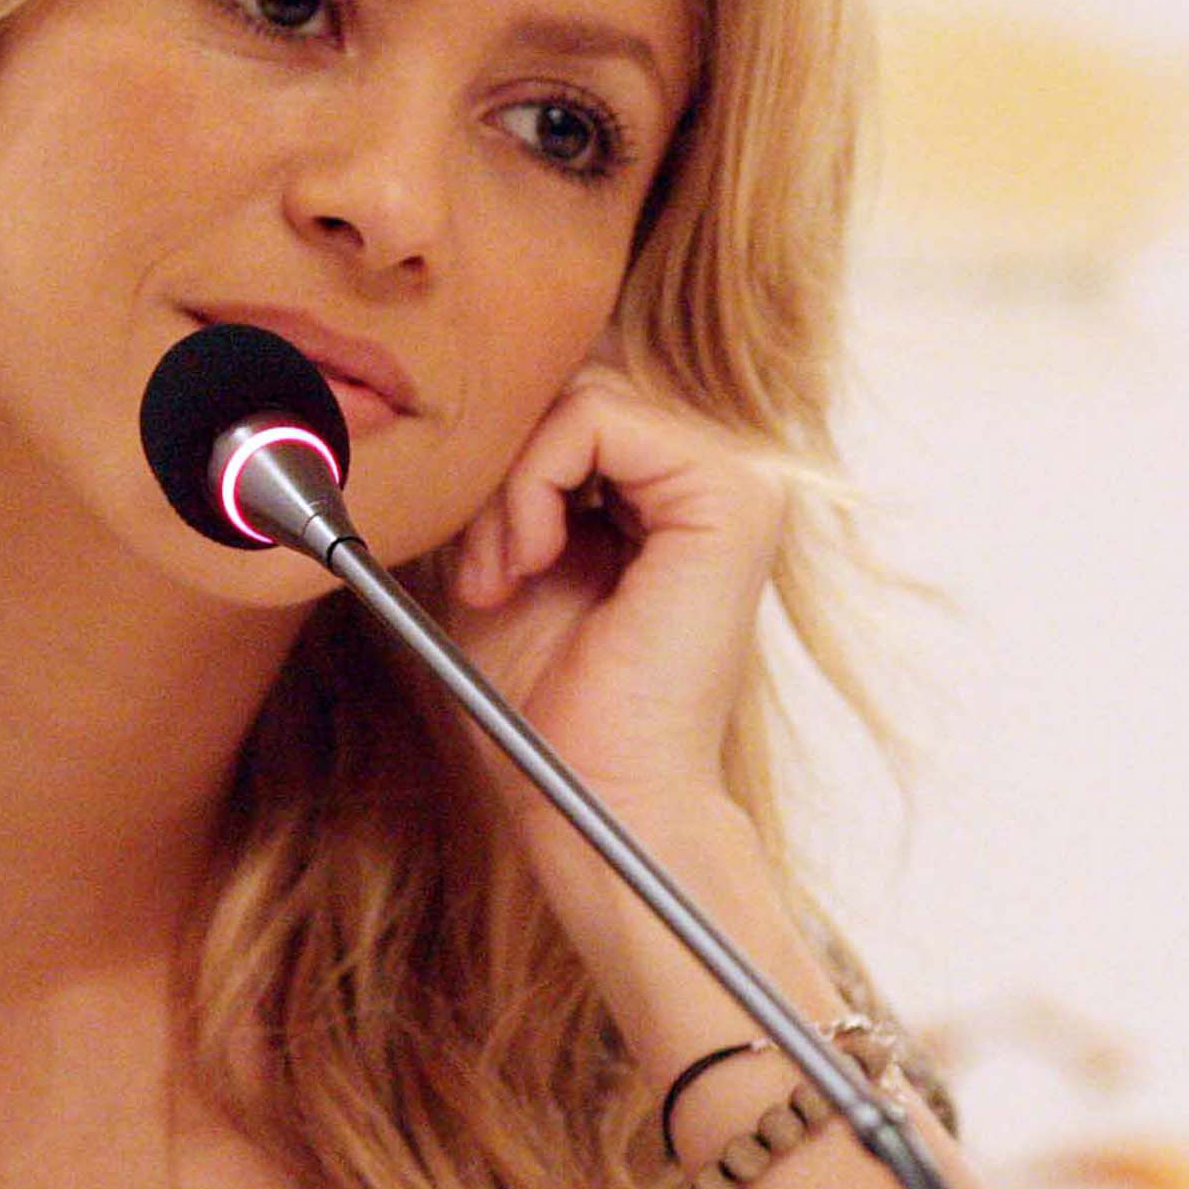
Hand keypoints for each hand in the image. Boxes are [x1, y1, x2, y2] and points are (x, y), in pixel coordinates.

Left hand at [444, 363, 809, 985]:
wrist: (592, 796)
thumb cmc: (548, 707)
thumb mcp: (503, 562)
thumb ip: (504, 483)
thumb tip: (456, 404)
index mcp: (672, 498)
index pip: (568, 407)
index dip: (503, 469)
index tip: (483, 568)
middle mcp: (713, 482)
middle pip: (572, 391)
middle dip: (501, 476)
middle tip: (488, 571)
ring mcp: (733, 484)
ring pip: (578, 397)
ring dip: (510, 487)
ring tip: (506, 573)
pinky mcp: (730, 498)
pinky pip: (597, 418)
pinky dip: (533, 485)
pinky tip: (533, 561)